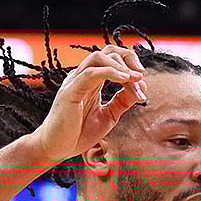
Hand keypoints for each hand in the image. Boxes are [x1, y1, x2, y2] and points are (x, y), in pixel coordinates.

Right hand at [30, 44, 147, 163]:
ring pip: (98, 58)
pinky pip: (90, 74)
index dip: (130, 64)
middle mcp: (82, 77)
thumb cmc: (79, 132)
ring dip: (121, 66)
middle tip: (141, 75)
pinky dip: (110, 73)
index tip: (143, 80)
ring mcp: (75, 82)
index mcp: (91, 80)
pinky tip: (125, 80)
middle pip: (106, 52)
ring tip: (135, 78)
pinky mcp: (70, 92)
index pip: (112, 58)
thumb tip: (142, 86)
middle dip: (128, 59)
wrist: (57, 148)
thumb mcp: (109, 115)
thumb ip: (123, 101)